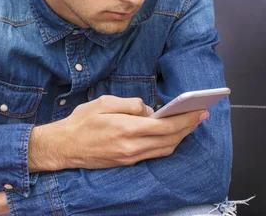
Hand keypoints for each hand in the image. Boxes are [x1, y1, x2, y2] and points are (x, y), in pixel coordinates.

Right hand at [28, 95, 208, 171]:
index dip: (185, 119)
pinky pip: (154, 154)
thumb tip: (149, 109)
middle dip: (188, 127)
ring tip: (189, 124)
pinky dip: (167, 144)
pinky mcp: (127, 162)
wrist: (64, 146)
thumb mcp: (103, 103)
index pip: (166, 126)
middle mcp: (132, 146)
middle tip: (200, 115)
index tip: (198, 110)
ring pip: (165, 149)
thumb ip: (130, 104)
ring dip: (180, 137)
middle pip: (170, 139)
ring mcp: (130, 157)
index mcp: (127, 128)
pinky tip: (170, 135)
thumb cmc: (81, 122)